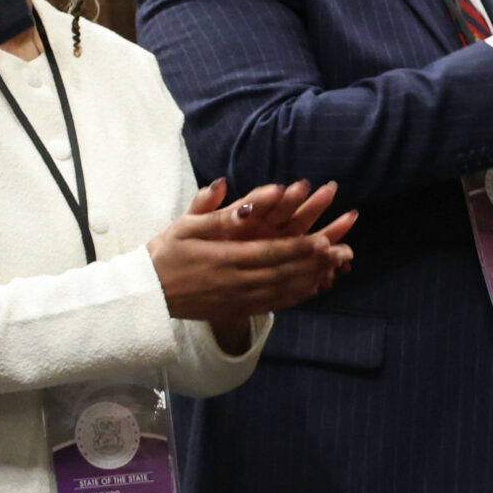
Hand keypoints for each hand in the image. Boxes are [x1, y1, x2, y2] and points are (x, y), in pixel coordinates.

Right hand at [150, 179, 355, 332]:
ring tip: (334, 269)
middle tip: (341, 253)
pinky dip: (296, 296)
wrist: (150, 293)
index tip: (325, 239)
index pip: (271, 253)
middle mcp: (237, 282)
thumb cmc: (167, 252)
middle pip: (284, 273)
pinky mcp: (238, 309)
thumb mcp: (184, 225)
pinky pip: (274, 304)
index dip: (300, 248)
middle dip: (315, 263)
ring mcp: (239, 299)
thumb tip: (226, 183)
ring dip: (311, 279)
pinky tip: (311, 288)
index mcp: (225, 258)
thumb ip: (212, 209)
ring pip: (283, 290)